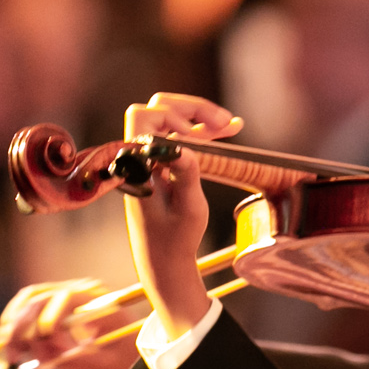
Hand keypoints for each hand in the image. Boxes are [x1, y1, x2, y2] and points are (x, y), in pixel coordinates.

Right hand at [0, 278, 139, 368]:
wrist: (138, 347)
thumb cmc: (128, 356)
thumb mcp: (109, 365)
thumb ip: (78, 361)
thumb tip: (42, 356)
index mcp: (99, 301)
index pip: (64, 298)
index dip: (48, 321)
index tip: (44, 349)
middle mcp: (81, 291)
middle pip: (39, 298)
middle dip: (22, 327)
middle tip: (14, 355)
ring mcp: (67, 294)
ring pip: (29, 299)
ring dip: (14, 324)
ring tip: (11, 351)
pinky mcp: (57, 304)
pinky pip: (29, 306)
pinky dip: (17, 322)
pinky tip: (12, 343)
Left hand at [122, 93, 241, 337]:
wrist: (164, 259)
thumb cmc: (175, 238)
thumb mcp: (188, 209)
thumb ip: (185, 175)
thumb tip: (184, 146)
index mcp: (138, 163)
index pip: (145, 117)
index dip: (172, 116)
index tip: (197, 134)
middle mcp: (140, 155)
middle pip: (159, 109)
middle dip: (192, 110)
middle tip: (224, 123)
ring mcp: (151, 158)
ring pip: (172, 119)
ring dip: (200, 117)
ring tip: (230, 125)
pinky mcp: (163, 164)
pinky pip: (180, 137)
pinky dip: (202, 131)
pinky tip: (227, 129)